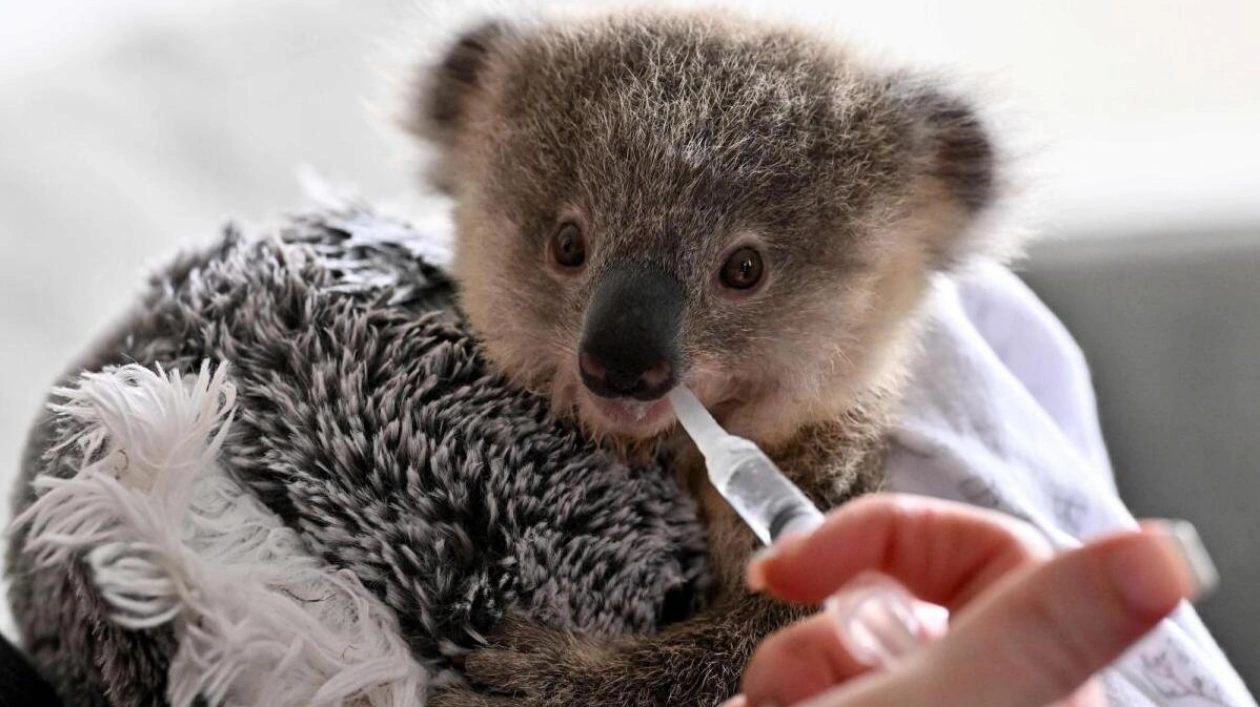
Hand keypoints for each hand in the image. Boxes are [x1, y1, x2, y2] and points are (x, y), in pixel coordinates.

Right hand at [730, 494, 1213, 706]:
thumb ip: (1043, 625)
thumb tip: (1165, 555)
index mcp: (1044, 698)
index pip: (994, 554)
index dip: (889, 536)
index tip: (799, 568)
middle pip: (905, 602)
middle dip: (822, 640)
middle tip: (799, 696)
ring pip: (845, 650)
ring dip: (790, 686)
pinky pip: (818, 696)